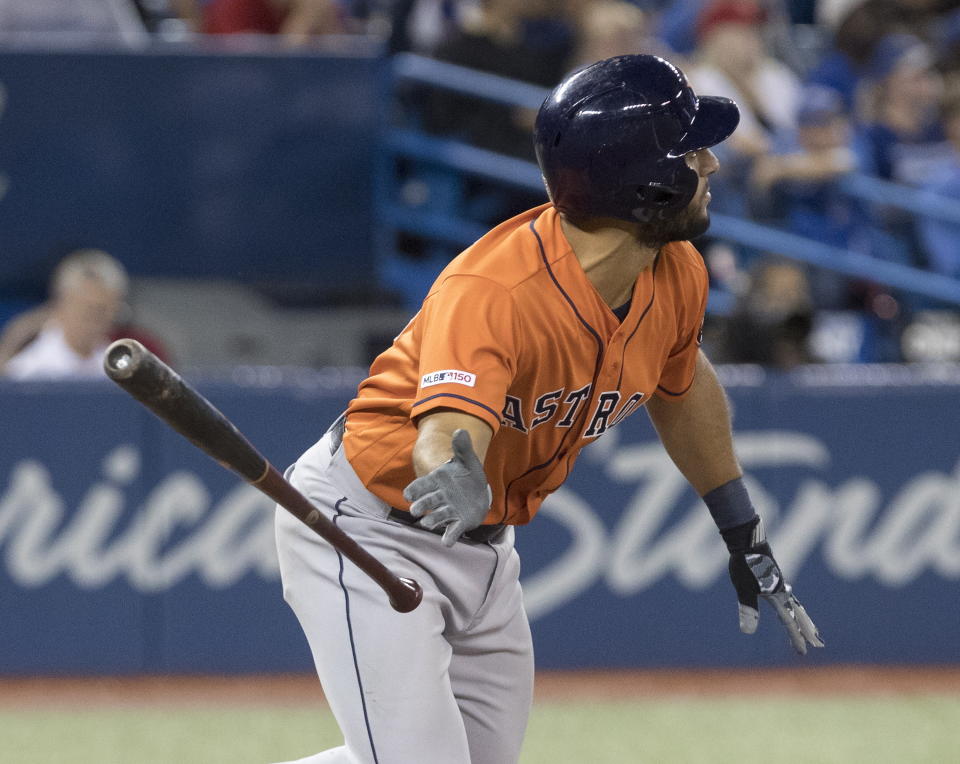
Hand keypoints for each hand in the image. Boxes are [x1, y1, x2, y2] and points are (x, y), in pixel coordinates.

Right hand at [402, 429, 491, 546]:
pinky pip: (452, 531)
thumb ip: (462, 447)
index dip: (415, 489)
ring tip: (427, 523)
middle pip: (428, 501)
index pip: (422, 485)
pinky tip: (446, 543)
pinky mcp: (459, 522)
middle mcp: (440, 497)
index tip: (407, 494)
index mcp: (438, 481)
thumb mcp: (467, 460)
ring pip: (438, 517)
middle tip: (415, 509)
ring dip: (432, 520)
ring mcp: (449, 511)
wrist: (478, 491)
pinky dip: (449, 537)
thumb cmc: (467, 475)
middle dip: (421, 505)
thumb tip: (460, 430)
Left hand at [724, 517, 823, 654]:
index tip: (803, 652)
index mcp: (778, 595)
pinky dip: (791, 603)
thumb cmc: (745, 563)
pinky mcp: (772, 574)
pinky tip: (787, 598)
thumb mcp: (743, 588)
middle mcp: (782, 589)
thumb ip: (748, 609)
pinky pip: (786, 593)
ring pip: (794, 603)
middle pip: (798, 613)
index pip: (789, 621)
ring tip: (808, 626)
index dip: (795, 637)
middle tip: (817, 644)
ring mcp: (778, 581)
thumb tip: (748, 632)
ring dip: (801, 617)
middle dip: (806, 629)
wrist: (747, 538)